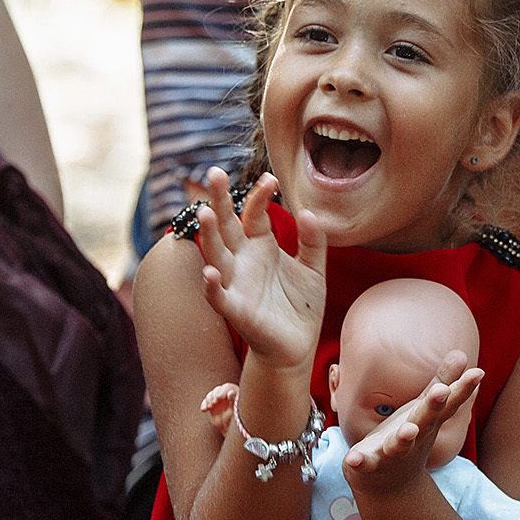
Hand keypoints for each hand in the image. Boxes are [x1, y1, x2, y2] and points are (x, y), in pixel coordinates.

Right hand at [192, 169, 325, 368]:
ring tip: (204, 213)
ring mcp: (236, 283)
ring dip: (210, 235)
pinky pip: (218, 296)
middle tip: (215, 173)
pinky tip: (209, 271)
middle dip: (219, 200)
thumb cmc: (300, 306)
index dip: (260, 195)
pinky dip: (212, 285)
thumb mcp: (314, 269)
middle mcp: (243, 260)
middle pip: (227, 225)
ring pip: (217, 254)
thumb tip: (310, 212)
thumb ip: (313, 241)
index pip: (255, 214)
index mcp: (260, 245)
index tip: (271, 178)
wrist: (296, 346)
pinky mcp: (236, 310)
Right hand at [199, 383, 239, 437]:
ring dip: (209, 399)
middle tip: (214, 402)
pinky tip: (204, 410)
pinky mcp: (212, 405)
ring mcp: (219, 400)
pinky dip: (204, 404)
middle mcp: (227, 395)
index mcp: (235, 394)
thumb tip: (230, 392)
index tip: (219, 397)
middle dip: (214, 395)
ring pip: (211, 394)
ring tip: (210, 406)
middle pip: (218, 389)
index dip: (223, 390)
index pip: (228, 387)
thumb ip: (233, 400)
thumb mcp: (234, 410)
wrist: (228, 430)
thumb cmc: (235, 420)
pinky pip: (206, 401)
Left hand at [343, 356, 482, 497]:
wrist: (390, 487)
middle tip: (442, 391)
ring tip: (409, 429)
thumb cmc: (410, 437)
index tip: (478, 372)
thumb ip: (443, 383)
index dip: (463, 389)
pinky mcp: (371, 465)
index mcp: (427, 421)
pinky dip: (360, 462)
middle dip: (433, 407)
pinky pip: (365, 464)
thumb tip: (462, 354)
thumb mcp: (425, 410)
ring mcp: (393, 453)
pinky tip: (353, 458)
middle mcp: (414, 437)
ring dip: (404, 438)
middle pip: (425, 420)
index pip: (448, 403)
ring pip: (399, 445)